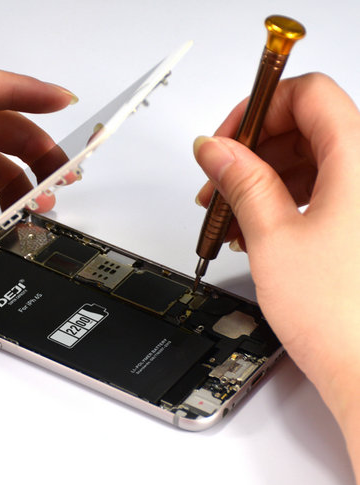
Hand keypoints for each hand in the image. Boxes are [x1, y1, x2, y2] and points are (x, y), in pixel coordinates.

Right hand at [193, 73, 359, 484]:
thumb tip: (215, 149)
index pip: (308, 95)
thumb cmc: (342, 317)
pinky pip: (326, 190)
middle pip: (308, 127)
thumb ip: (241, 181)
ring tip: (232, 214)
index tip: (228, 138)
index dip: (260, 108)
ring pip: (313, 162)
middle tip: (220, 180)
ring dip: (266, 180)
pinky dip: (287, 200)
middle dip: (254, 151)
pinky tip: (258, 226)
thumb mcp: (273, 236)